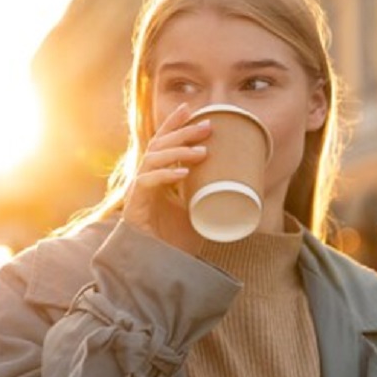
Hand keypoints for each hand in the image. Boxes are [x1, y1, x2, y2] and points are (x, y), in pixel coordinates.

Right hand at [122, 103, 210, 253]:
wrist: (160, 267)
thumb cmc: (176, 241)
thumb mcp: (199, 212)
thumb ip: (210, 197)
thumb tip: (242, 187)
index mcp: (158, 176)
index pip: (163, 142)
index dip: (173, 124)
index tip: (191, 109)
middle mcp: (145, 179)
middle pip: (159, 145)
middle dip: (182, 132)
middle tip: (207, 126)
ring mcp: (138, 192)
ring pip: (153, 160)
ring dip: (178, 152)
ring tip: (201, 152)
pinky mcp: (134, 207)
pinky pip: (147, 183)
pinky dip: (166, 176)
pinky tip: (183, 174)